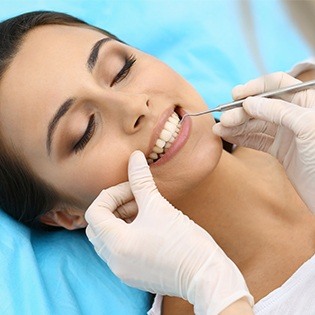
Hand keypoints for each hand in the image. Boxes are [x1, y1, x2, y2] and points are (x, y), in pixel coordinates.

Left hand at [85, 151, 252, 314]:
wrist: (206, 275)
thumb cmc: (184, 241)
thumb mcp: (159, 206)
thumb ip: (141, 180)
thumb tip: (135, 156)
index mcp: (116, 244)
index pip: (95, 212)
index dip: (112, 194)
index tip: (133, 189)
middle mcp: (114, 261)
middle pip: (97, 226)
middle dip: (114, 207)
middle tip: (136, 199)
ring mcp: (123, 270)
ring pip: (108, 239)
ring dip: (120, 220)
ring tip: (144, 211)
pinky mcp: (134, 275)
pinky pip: (118, 251)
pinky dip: (126, 234)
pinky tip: (147, 227)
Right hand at [213, 72, 314, 212]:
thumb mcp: (307, 126)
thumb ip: (279, 111)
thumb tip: (250, 102)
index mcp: (307, 101)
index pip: (277, 85)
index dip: (256, 87)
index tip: (237, 95)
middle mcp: (295, 115)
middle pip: (262, 106)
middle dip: (241, 111)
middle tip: (225, 119)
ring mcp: (287, 133)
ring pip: (256, 124)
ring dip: (237, 125)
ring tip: (219, 129)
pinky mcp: (280, 150)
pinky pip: (257, 140)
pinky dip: (242, 138)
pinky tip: (228, 136)